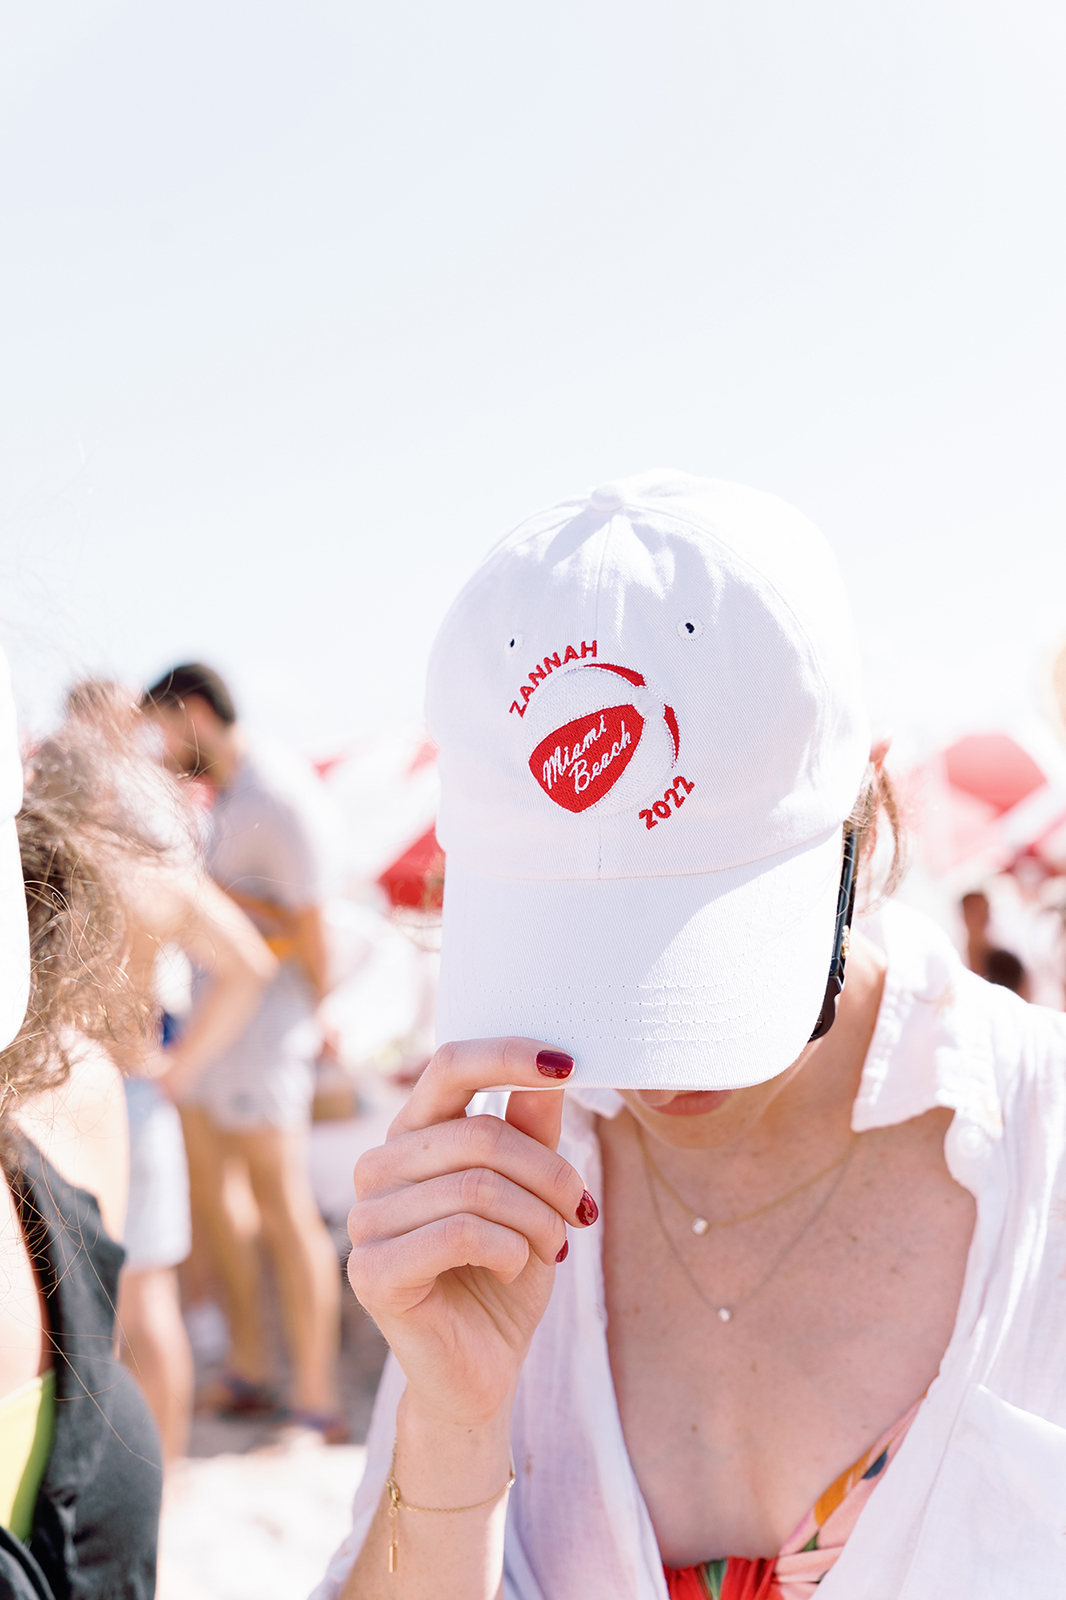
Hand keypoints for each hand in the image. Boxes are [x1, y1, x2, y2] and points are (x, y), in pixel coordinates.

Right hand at [346, 1037, 595, 1430]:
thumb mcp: (532, 1195)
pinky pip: (460, 1234)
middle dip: (548, 1172)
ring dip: (537, 1219)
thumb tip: (550, 1069)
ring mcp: (365, 1220)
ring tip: (555, 1246)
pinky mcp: (371, 1272)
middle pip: (480, 1135)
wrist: (481, 1372)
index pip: (449, 1066)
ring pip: (478, 1187)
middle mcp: (377, 1168)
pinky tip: (514, 1269)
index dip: (508, 1056)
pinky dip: (509, 1250)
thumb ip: (532, 1132)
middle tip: (581, 1209)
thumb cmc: (504, 1275)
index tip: (568, 1062)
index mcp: (412, 1135)